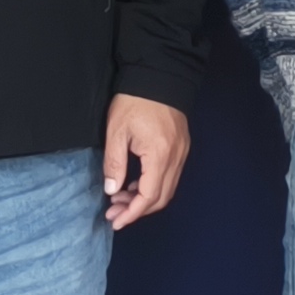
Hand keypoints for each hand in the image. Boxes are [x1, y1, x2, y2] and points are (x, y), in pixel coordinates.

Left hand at [101, 95, 190, 227]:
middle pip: (161, 198)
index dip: (132, 213)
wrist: (160, 74)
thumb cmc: (135, 101)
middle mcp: (176, 157)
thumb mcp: (117, 131)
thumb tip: (112, 190)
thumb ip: (114, 163)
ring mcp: (182, 152)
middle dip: (137, 210)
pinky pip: (170, 175)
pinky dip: (153, 185)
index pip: (149, 196)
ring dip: (144, 198)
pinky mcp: (182, 146)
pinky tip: (135, 182)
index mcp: (160, 155)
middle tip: (114, 212)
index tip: (115, 221)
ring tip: (120, 197)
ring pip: (167, 188)